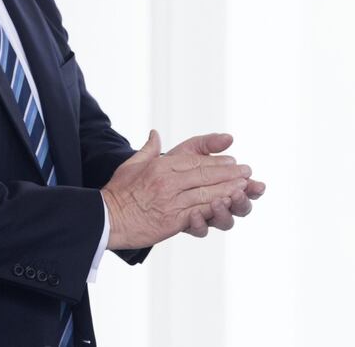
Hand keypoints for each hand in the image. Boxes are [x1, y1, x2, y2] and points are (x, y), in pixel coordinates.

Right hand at [101, 130, 251, 249]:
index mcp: (159, 166)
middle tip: (247, 172)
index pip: (194, 161)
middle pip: (205, 175)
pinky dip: (216, 209)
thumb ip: (148, 149)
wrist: (107, 218)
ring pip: (207, 193)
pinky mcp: (173, 220)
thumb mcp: (131, 165)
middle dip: (229, 174)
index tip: (232, 162)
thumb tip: (155, 134)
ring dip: (229, 190)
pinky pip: (200, 213)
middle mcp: (167, 181)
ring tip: (246, 188)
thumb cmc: (118, 192)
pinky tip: (228, 206)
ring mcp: (171, 201)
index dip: (216, 162)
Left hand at [167, 133, 265, 237]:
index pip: (244, 187)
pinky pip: (200, 230)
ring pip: (224, 221)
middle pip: (240, 207)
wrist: (144, 183)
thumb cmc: (169, 166)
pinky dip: (200, 223)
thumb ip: (207, 144)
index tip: (250, 176)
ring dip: (224, 211)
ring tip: (220, 201)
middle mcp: (219, 203)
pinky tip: (196, 214)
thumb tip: (229, 138)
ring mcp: (206, 216)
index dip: (251, 184)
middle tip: (240, 190)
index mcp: (223, 185)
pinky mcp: (189, 225)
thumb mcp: (187, 151)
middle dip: (242, 199)